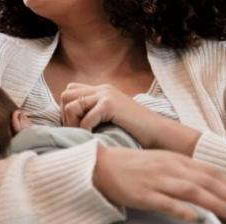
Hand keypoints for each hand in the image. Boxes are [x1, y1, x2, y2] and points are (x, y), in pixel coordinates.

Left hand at [59, 83, 201, 154]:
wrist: (159, 133)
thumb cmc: (136, 132)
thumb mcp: (111, 118)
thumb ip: (95, 113)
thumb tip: (70, 121)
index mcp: (101, 90)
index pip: (70, 91)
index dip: (66, 109)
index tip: (73, 126)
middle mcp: (102, 89)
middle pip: (66, 94)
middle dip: (65, 115)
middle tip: (75, 131)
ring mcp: (106, 95)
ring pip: (71, 104)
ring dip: (72, 122)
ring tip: (82, 134)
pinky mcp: (110, 105)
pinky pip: (86, 117)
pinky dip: (85, 129)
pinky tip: (94, 136)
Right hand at [93, 146, 225, 222]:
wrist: (102, 165)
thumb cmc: (134, 166)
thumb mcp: (162, 162)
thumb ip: (184, 171)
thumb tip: (209, 185)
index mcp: (174, 159)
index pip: (209, 170)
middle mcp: (168, 167)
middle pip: (205, 181)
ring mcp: (156, 181)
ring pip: (191, 191)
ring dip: (215, 203)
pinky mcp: (143, 194)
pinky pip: (166, 202)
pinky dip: (183, 210)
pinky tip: (196, 218)